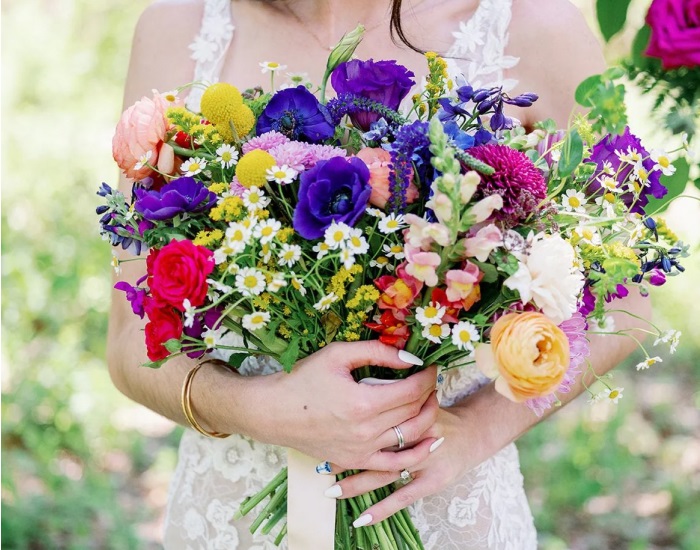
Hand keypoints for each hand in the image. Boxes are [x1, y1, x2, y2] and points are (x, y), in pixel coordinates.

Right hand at [245, 340, 439, 470]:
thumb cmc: (303, 379)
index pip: (411, 390)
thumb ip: (376, 352)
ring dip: (428, 418)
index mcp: (363, 402)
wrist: (274, 413)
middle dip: (429, 393)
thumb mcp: (338, 355)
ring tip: (430, 402)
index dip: (428, 377)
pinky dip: (417, 454)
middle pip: (414, 412)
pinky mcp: (357, 460)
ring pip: (411, 437)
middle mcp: (367, 430)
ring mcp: (363, 450)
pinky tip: (430, 441)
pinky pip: (395, 464)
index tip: (431, 366)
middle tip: (430, 380)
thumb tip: (410, 357)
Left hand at [324, 405, 490, 526]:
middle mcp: (419, 434)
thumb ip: (396, 392)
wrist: (473, 432)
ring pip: (385, 472)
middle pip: (378, 445)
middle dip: (348, 454)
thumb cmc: (438, 412)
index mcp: (415, 409)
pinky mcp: (432, 481)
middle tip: (321, 463)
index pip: (382, 414)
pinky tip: (362, 519)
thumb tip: (365, 382)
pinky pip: (404, 496)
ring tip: (331, 489)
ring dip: (357, 482)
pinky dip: (382, 508)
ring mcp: (426, 459)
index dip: (354, 421)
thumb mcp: (419, 394)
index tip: (328, 425)